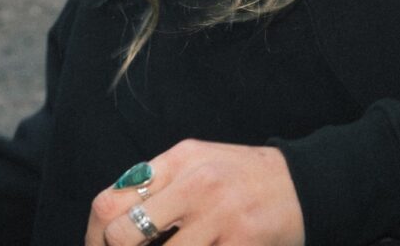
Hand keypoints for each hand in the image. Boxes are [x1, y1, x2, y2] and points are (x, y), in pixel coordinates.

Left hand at [84, 141, 304, 245]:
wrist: (304, 184)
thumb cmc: (240, 176)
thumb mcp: (196, 161)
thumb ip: (157, 182)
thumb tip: (110, 217)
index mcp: (177, 161)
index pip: (111, 201)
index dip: (95, 235)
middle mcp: (194, 185)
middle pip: (124, 234)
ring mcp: (219, 217)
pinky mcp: (242, 242)